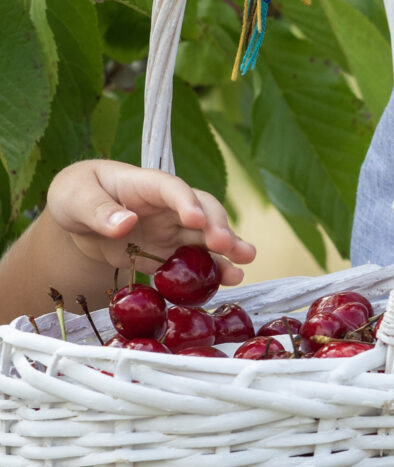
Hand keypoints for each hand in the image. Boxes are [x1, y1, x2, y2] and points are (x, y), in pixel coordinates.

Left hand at [3, 161, 255, 323]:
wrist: (76, 217)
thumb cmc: (77, 195)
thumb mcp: (76, 197)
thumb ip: (99, 210)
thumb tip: (125, 223)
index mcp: (145, 183)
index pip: (172, 188)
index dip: (186, 202)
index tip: (196, 220)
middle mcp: (166, 205)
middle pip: (201, 209)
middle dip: (217, 226)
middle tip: (228, 246)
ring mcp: (170, 229)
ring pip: (205, 236)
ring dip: (227, 248)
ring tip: (245, 263)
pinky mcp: (166, 252)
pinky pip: (190, 262)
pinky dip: (209, 271)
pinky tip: (225, 283)